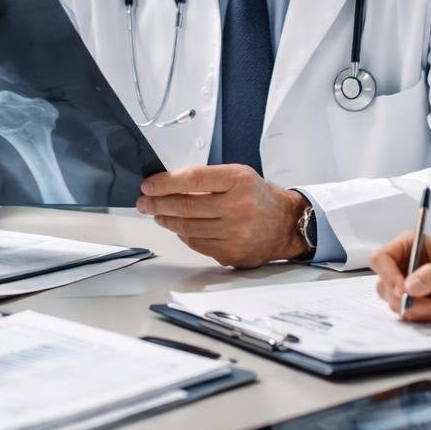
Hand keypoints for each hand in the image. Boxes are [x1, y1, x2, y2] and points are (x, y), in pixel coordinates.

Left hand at [134, 165, 306, 267]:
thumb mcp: (238, 176)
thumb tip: (167, 184)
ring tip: (157, 213)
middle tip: (144, 201)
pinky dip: (183, 234)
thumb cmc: (258, 197)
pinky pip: (196, 244)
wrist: (286, 225)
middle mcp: (238, 207)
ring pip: (187, 227)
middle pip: (185, 206)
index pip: (192, 179)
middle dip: (157, 203)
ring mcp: (235, 233)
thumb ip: (206, 179)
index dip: (165, 182)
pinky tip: (178, 227)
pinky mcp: (231, 253)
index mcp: (239, 181)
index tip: (148, 185)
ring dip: (166, 220)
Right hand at [367, 231, 430, 320]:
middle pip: (384, 284)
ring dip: (416, 309)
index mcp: (410, 245)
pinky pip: (408, 314)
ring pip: (394, 302)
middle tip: (428, 304)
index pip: (381, 258)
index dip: (388, 276)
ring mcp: (410, 285)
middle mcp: (405, 264)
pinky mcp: (417, 302)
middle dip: (404, 299)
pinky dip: (423, 316)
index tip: (405, 292)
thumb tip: (410, 285)